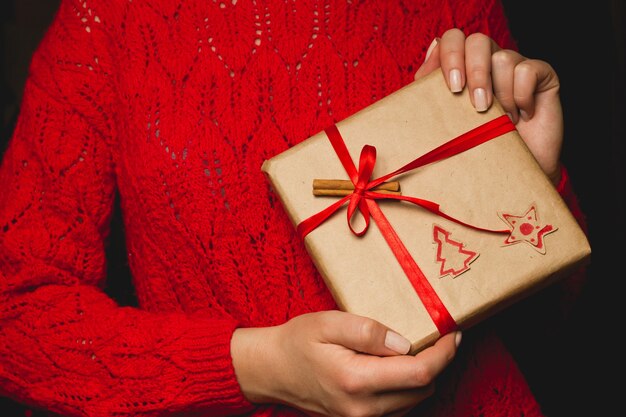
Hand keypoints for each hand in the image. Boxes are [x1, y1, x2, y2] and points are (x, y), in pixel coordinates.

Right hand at [231, 311, 459, 415]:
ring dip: (424, 375)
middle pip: (423, 389)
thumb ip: (367, 331)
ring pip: (415, 400)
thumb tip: (404, 342)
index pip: (419, 372)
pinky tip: (399, 365)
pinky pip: (400, 407)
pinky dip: (409, 386)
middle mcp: (363, 408)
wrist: (273, 371)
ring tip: (419, 346)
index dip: (444, 353)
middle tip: (437, 334)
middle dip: (438, 362)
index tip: (453, 332)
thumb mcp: (327, 323)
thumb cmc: (297, 342)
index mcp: (356, 380)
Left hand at [414, 29, 562, 184]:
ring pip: (504, 59)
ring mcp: (516, 66)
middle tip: (477, 105)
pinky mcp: (542, 75)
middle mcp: (489, 61)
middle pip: (478, 41)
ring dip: (500, 96)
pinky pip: (528, 70)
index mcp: (463, 66)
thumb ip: (431, 88)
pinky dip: (522, 97)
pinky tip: (522, 116)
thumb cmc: (475, 146)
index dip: (450, 55)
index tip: (453, 87)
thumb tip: (430, 53)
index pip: (453, 39)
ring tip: (502, 122)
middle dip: (475, 73)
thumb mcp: (445, 119)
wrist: (510, 173)